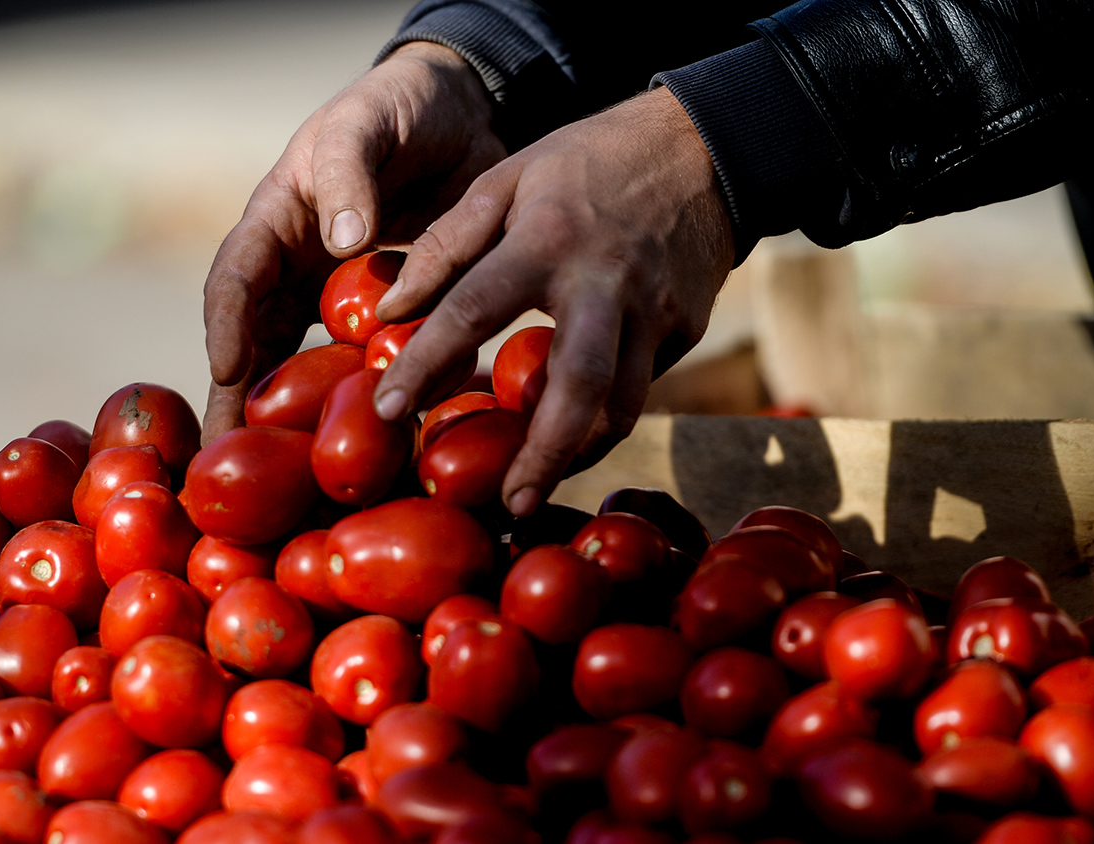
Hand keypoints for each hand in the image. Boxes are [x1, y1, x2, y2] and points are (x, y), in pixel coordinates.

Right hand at [201, 42, 505, 441]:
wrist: (459, 113)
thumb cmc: (397, 109)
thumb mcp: (365, 124)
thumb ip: (350, 173)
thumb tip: (342, 242)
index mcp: (277, 223)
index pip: (236, 280)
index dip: (226, 326)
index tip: (227, 372)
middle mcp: (298, 270)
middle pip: (258, 345)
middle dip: (241, 404)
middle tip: (227, 464)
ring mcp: (340, 299)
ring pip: (309, 367)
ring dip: (299, 420)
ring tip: (292, 480)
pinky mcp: (389, 316)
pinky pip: (371, 364)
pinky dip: (369, 402)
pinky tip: (378, 446)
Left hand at [372, 86, 734, 516]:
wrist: (706, 147)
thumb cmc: (589, 161)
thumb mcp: (509, 178)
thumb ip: (447, 244)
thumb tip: (392, 310)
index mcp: (547, 241)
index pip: (472, 311)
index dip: (424, 364)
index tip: (387, 411)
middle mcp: (604, 285)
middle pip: (576, 388)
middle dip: (541, 456)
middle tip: (506, 505)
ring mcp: (654, 314)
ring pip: (620, 408)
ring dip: (577, 454)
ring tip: (534, 486)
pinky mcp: (685, 331)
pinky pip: (640, 388)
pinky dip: (603, 419)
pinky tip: (572, 436)